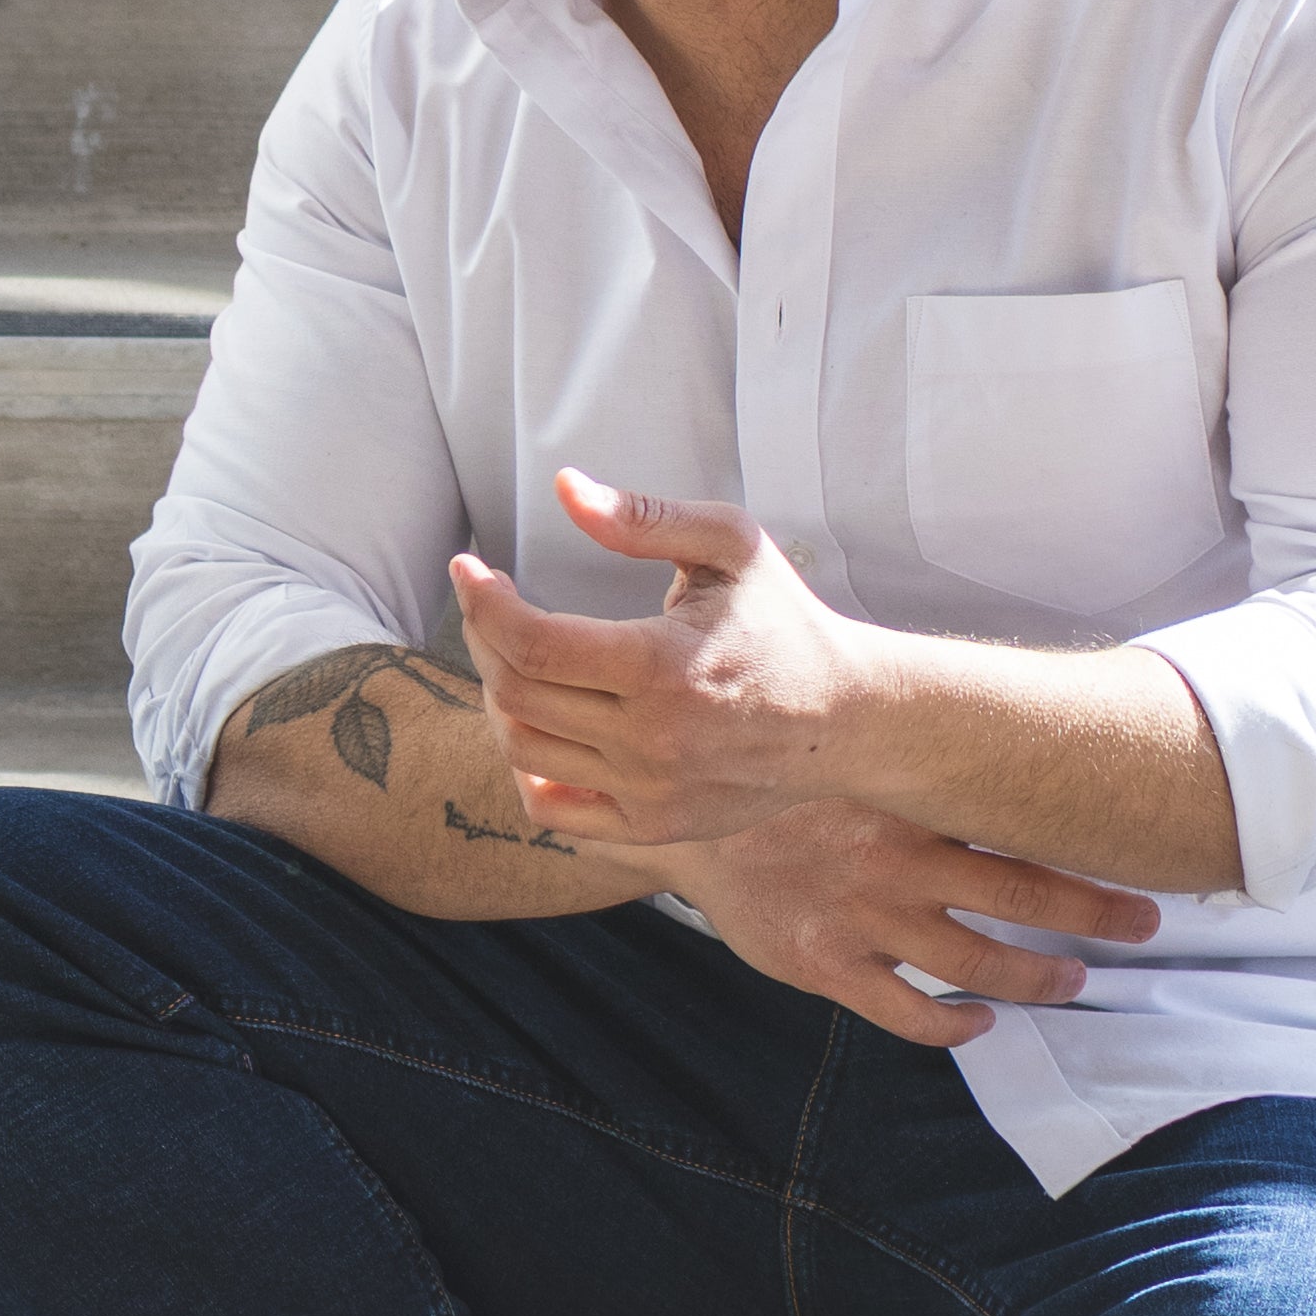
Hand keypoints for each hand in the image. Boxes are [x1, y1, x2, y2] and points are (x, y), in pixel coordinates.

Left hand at [450, 472, 870, 845]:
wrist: (846, 719)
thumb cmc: (785, 623)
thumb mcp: (732, 546)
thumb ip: (646, 516)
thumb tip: (566, 489)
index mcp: (662, 666)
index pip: (532, 642)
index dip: (482, 602)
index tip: (469, 570)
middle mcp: (650, 739)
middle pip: (515, 694)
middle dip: (484, 640)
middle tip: (491, 606)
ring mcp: (649, 791)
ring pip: (523, 750)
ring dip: (500, 698)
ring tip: (517, 659)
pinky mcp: (653, 826)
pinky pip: (554, 811)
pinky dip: (526, 771)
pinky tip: (538, 726)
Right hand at [643, 797, 1162, 1051]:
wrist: (684, 823)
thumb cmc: (779, 781)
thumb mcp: (848, 745)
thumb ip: (915, 752)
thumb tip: (1000, 729)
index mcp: (909, 799)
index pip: (1022, 820)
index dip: (1088, 842)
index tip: (1140, 848)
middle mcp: (898, 861)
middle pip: (1024, 896)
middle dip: (1096, 914)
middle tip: (1146, 923)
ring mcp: (864, 919)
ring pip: (977, 964)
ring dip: (1036, 978)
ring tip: (1074, 982)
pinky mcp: (826, 966)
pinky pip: (908, 1013)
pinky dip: (955, 1026)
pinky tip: (981, 1023)